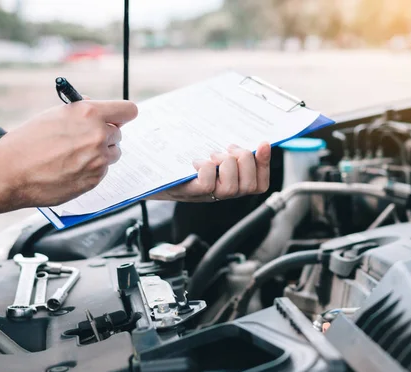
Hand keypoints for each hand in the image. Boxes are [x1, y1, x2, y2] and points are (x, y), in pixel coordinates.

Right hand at [0, 100, 137, 206]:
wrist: (10, 172)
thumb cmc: (27, 141)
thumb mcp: (55, 114)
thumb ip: (82, 111)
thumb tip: (96, 107)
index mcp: (90, 113)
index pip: (128, 110)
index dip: (122, 115)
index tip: (119, 118)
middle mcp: (99, 135)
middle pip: (118, 134)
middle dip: (105, 135)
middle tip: (85, 139)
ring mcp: (99, 159)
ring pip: (112, 154)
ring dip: (100, 154)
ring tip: (74, 155)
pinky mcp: (95, 179)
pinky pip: (102, 171)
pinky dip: (91, 170)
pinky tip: (70, 169)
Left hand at [150, 142, 271, 201]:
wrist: (145, 170)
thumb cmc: (178, 159)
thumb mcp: (207, 150)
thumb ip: (228, 146)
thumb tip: (252, 135)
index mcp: (229, 183)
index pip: (260, 184)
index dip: (265, 165)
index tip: (263, 144)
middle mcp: (220, 194)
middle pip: (249, 186)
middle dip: (244, 160)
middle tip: (228, 149)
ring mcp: (204, 196)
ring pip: (231, 187)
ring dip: (225, 164)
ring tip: (211, 156)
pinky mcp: (187, 193)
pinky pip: (207, 185)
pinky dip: (206, 169)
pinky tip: (196, 163)